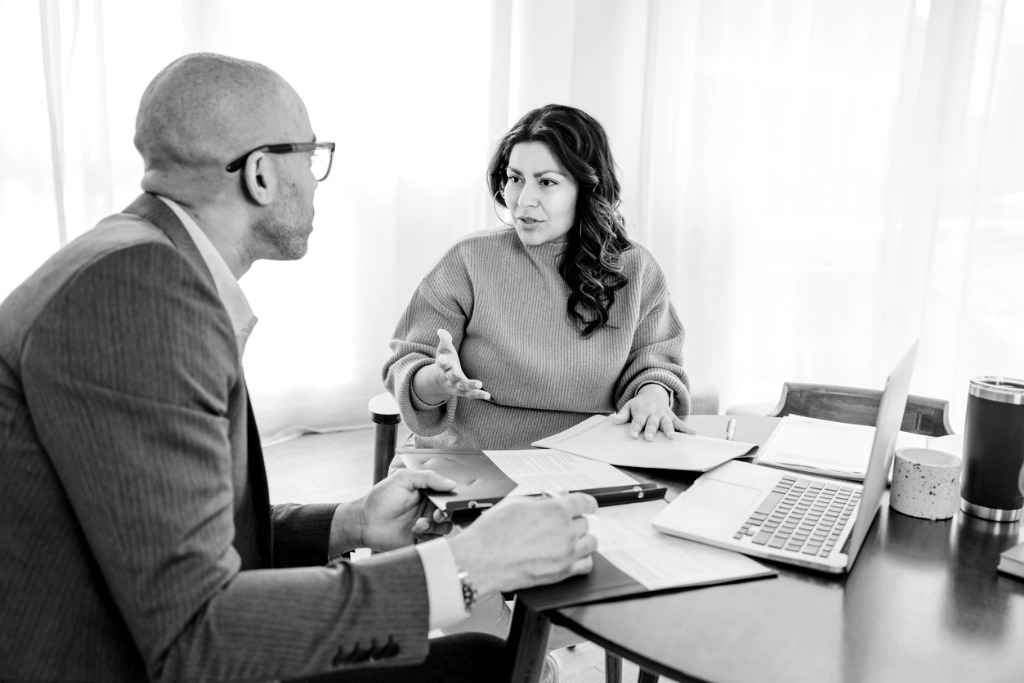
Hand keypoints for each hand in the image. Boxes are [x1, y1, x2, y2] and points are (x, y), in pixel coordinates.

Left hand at [347, 469, 456, 551]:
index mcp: (427, 492)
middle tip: (436, 515)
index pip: (447, 494)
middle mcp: (429, 508)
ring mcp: (426, 524)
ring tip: (419, 525)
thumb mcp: (403, 478)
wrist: (364, 522)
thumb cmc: (380, 498)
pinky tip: (414, 531)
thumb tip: (451, 483)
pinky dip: (428, 537)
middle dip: (446, 514)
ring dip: (435, 526)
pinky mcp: (421, 539)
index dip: (451, 498)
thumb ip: (428, 477)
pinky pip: (435, 540)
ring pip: (445, 527)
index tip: (449, 501)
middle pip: (450, 512)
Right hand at [430, 329, 490, 400]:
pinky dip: (478, 395)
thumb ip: (444, 340)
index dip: (442, 361)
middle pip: (451, 378)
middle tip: (457, 373)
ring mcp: (456, 386)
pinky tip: (488, 395)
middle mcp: (449, 378)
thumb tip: (441, 331)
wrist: (441, 381)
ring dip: (470, 386)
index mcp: (444, 367)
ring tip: (480, 384)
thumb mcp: (444, 350)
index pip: (442, 364)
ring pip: (462, 388)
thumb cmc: (446, 361)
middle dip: (454, 376)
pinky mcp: (463, 392)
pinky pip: (470, 395)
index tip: (442, 358)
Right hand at [446, 493, 598, 595]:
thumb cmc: (492, 533)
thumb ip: (539, 502)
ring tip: (571, 539)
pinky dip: (583, 559)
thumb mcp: (515, 504)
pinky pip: (586, 565)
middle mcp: (564, 532)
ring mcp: (565, 554)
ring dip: (582, 539)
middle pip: (585, 523)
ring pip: (590, 543)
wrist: (481, 560)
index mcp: (555, 510)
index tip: (588, 505)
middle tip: (563, 523)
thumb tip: (549, 501)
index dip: (587, 503)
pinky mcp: (561, 573)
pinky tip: (574, 556)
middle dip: (575, 521)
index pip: (584, 502)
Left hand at [610, 384, 693, 440]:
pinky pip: (680, 423)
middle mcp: (653, 414)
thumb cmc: (639, 404)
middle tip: (648, 438)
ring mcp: (663, 415)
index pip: (637, 421)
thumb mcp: (629, 406)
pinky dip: (687, 429)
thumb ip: (622, 415)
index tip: (632, 436)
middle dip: (651, 430)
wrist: (654, 392)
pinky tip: (694, 434)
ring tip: (672, 437)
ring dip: (669, 430)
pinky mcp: (672, 417)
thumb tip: (612, 419)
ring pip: (667, 423)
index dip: (634, 428)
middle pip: (652, 423)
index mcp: (641, 411)